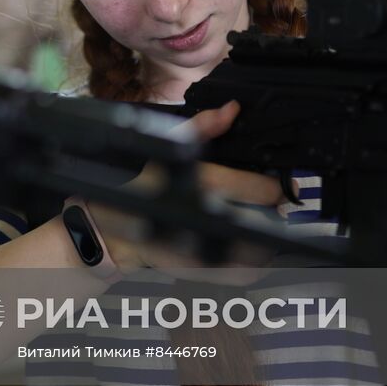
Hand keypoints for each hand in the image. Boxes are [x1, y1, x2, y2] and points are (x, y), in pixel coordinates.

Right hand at [92, 101, 288, 272]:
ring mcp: (202, 251)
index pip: (259, 190)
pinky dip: (249, 264)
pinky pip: (239, 275)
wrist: (108, 227)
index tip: (278, 187)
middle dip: (271, 212)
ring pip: (255, 252)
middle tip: (273, 205)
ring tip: (258, 226)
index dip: (275, 189)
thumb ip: (201, 127)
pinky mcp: (198, 273)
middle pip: (262, 221)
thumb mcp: (165, 145)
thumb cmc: (138, 183)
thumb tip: (232, 110)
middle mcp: (206, 219)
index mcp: (202, 183)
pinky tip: (244, 250)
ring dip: (263, 239)